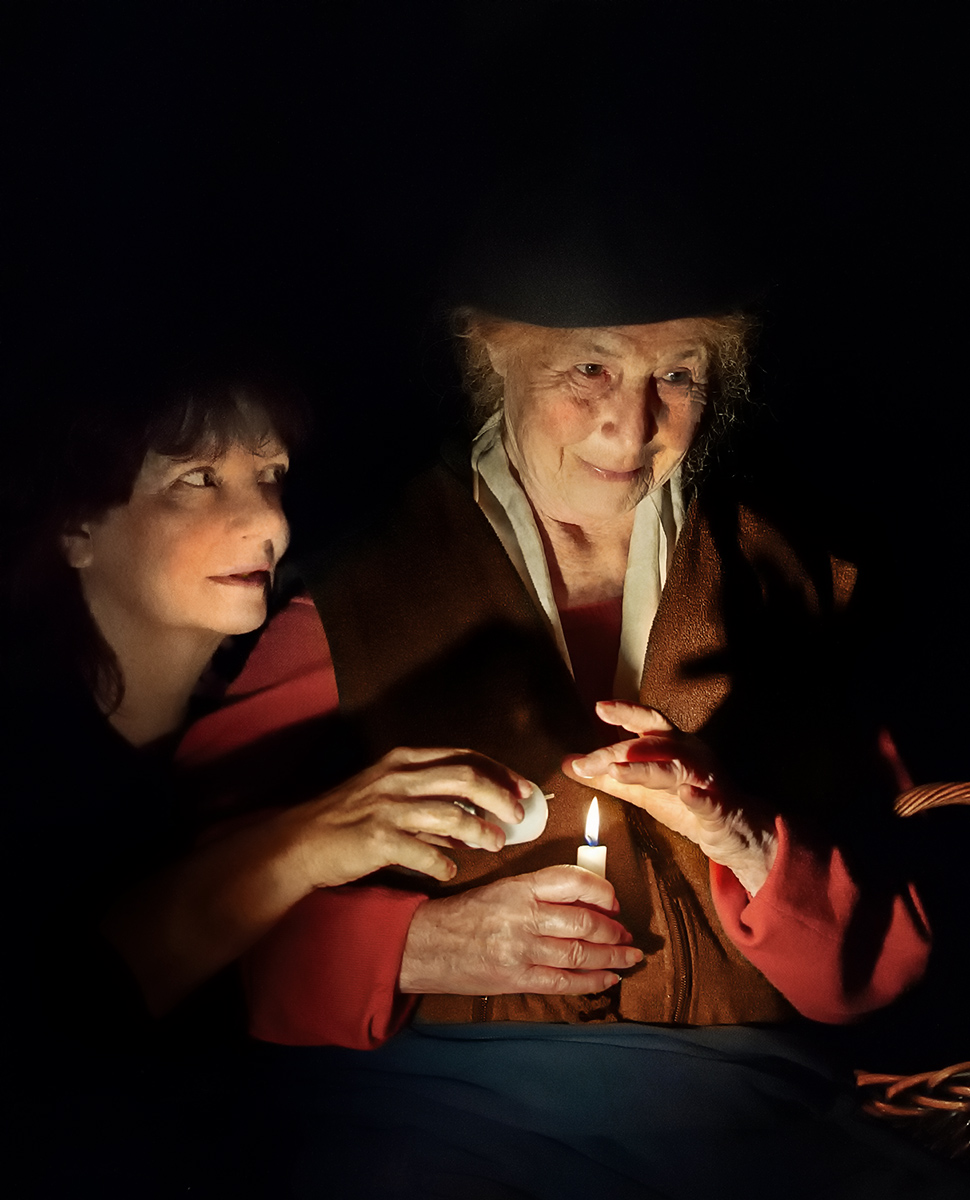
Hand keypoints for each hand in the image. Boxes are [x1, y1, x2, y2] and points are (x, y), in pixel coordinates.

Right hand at [290, 747, 529, 886]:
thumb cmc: (348, 820)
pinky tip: (450, 872)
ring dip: (480, 831)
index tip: (522, 789)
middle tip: (517, 816)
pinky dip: (443, 864)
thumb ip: (431, 805)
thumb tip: (474, 824)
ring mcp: (387, 807)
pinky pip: (424, 853)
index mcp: (403, 760)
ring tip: (495, 844)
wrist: (300, 842)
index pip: (464, 757)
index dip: (499, 772)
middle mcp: (398, 777)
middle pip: (465, 778)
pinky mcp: (377, 839)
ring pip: (451, 814)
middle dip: (500, 796)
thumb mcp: (389, 798)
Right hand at [398, 865, 641, 993]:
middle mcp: (524, 916)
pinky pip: (563, 982)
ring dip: (611, 957)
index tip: (613, 901)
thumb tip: (583, 903)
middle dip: (613, 931)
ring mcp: (522, 950)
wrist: (426, 945)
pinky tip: (608, 979)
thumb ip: (538, 894)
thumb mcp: (501, 890)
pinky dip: (591, 981)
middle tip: (627, 935)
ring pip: (579, 953)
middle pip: (583, 922)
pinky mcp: (517, 978)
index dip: (600, 890)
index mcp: (520, 888)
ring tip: (630, 957)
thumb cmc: (464, 915)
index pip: (572, 880)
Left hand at [564, 701, 776, 894]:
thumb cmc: (687, 803)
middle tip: (589, 762)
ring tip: (618, 771)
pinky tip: (686, 794)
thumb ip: (608, 777)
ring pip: (674, 769)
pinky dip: (698, 796)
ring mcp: (705, 779)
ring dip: (645, 770)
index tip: (600, 708)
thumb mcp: (643, 789)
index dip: (625, 713)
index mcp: (672, 746)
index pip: (647, 723)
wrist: (731, 833)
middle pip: (653, 744)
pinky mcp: (719, 808)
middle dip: (620, 751)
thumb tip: (570, 763)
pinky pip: (709, 800)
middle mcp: (689, 755)